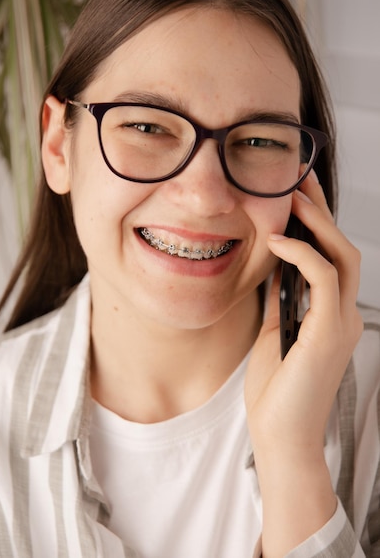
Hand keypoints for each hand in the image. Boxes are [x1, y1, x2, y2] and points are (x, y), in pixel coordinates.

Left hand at [244, 171, 362, 555]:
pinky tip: (278, 241)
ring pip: (341, 256)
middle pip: (342, 247)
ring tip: (291, 197)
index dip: (316, 222)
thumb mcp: (274, 331)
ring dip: (317, 223)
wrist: (279, 436)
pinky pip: (323, 280)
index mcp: (330, 314)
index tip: (293, 195)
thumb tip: (272, 266)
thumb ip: (280, 299)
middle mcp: (343, 314)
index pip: (330, 256)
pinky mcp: (329, 332)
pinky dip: (303, 255)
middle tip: (297, 180)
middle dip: (320, 211)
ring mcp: (341, 323)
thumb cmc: (276, 390)